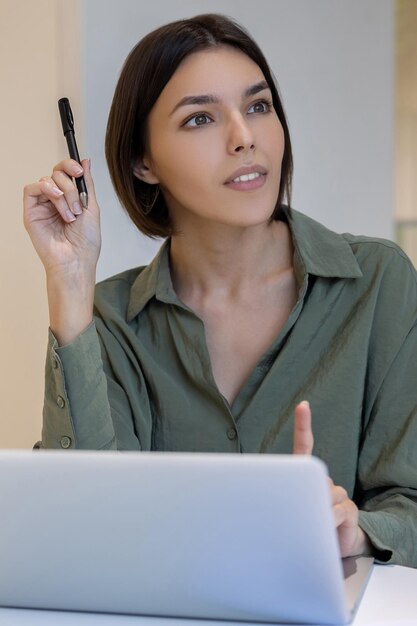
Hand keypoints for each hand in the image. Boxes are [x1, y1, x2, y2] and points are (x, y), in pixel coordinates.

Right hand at [23, 158, 100, 344]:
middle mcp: (54, 200)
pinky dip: (47, 191)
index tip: (80, 170)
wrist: (76, 261)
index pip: (65, 173)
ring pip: (47, 180)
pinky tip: (58, 204)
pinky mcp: (30, 212)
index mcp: (69, 198)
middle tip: (79, 204)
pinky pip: (32, 188)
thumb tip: (86, 160)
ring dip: (63, 194)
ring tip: (71, 215)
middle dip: (71, 185)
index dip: (71, 166)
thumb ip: (88, 184)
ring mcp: (42, 206)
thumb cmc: (86, 242)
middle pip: (56, 173)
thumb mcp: (92, 208)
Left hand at [292, 401, 371, 557]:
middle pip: (311, 478)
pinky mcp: (349, 509)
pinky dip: (329, 521)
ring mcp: (338, 493)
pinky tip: (328, 527)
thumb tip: (286, 496)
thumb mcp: (290, 510)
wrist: (330, 547)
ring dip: (316, 512)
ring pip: (323, 495)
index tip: (303, 406)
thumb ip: (285, 499)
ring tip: (314, 524)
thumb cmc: (304, 526)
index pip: (304, 444)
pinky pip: (336, 511)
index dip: (303, 424)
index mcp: (305, 476)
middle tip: (300, 512)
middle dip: (304, 496)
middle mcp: (323, 480)